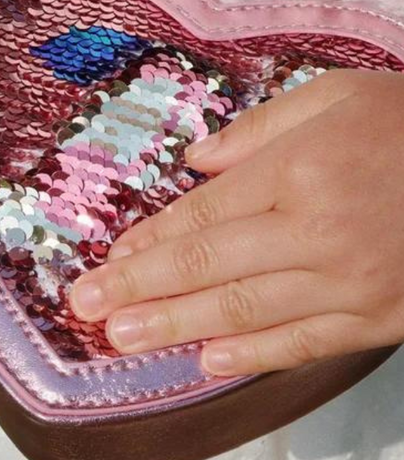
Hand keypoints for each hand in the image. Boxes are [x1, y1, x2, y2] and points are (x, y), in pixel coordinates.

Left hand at [69, 69, 403, 375]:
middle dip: (138, 290)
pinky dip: (253, 357)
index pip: (202, 217)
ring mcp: (350, 282)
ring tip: (123, 341)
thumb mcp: (337, 96)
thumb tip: (193, 165)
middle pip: (207, 268)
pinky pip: (305, 345)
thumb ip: (260, 131)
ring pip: (244, 313)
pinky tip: (207, 364)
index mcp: (299, 171)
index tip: (106, 260)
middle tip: (86, 308)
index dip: (148, 242)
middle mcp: (315, 231)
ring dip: (176, 328)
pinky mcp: (381, 319)